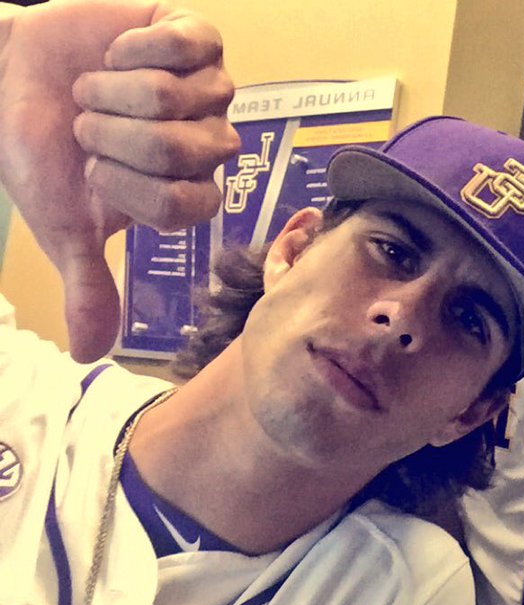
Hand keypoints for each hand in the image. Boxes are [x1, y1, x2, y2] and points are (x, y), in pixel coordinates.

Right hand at [0, 1, 237, 360]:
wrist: (9, 76)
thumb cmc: (43, 152)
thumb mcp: (63, 225)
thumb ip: (89, 284)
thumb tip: (92, 356)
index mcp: (189, 192)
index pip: (186, 205)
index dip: (128, 188)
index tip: (90, 173)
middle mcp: (211, 143)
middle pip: (187, 151)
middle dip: (115, 137)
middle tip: (88, 127)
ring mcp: (209, 89)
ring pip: (181, 98)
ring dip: (116, 92)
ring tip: (94, 89)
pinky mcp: (194, 36)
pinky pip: (190, 45)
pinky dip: (135, 49)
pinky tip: (115, 54)